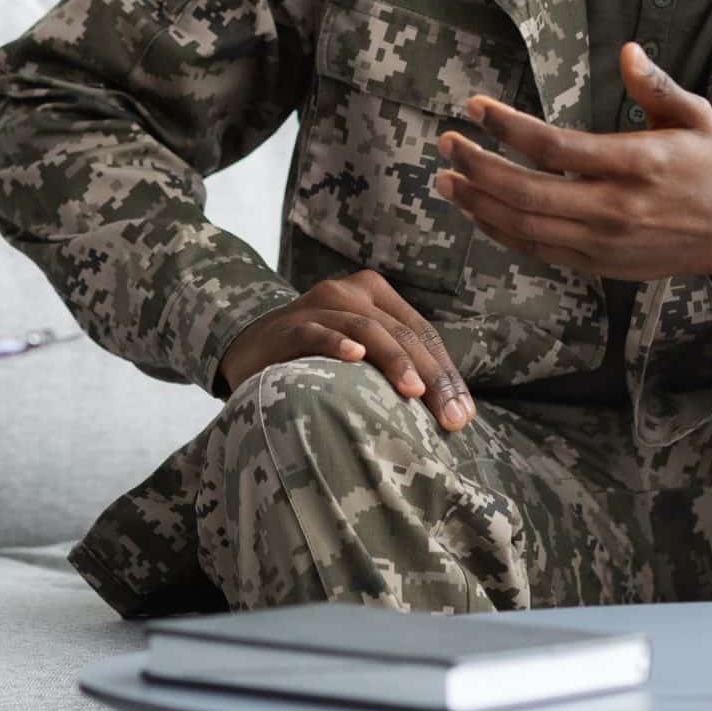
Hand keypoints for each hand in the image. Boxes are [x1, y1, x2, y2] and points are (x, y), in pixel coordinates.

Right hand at [217, 270, 474, 431]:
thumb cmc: (316, 359)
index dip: (446, 373)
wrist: (248, 349)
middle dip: (431, 377)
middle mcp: (349, 292)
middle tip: (450, 418)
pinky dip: (336, 344)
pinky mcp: (288, 327)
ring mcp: (317, 305)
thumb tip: (453, 413)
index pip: (421, 333)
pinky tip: (354, 358)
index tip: (463, 416)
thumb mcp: (361, 352)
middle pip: (402, 333)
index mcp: (375, 294)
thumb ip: (396, 367)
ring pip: (367, 328)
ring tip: (414, 393)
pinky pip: (316, 332)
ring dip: (394, 360)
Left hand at [433, 42, 711, 281]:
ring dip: (477, 202)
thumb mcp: (694, 117)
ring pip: (524, 226)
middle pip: (527, 191)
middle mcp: (616, 207)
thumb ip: (657, 86)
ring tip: (444, 179)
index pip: (555, 148)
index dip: (507, 127)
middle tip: (445, 143)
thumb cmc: (709, 166)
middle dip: (477, 166)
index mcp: (638, 164)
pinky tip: (476, 209)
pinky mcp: (598, 264)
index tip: (475, 107)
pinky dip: (500, 231)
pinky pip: (537, 249)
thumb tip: (626, 50)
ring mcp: (604, 241)